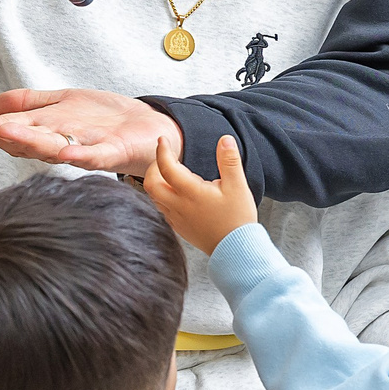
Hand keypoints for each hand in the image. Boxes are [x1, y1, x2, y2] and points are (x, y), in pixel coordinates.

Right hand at [0, 88, 182, 175]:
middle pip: (23, 139)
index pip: (10, 129)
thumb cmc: (109, 120)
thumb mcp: (62, 102)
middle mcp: (60, 143)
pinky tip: (64, 153)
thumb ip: (29, 104)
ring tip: (3, 131)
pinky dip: (78, 156)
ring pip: (50, 148)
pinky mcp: (110, 153)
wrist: (151, 130)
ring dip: (26, 141)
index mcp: (47, 132)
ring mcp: (83, 149)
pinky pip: (92, 157)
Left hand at [144, 133, 259, 254]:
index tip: (163, 140)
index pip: (166, 167)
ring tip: (170, 172)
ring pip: (154, 197)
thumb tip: (225, 140)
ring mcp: (176, 219)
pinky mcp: (179, 228)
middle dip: (153, 167)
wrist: (236, 250)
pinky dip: (162, 195)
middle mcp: (178, 206)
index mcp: (191, 193)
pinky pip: (161, 209)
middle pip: (150, 184)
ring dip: (156, 182)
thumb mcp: (238, 186)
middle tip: (165, 158)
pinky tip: (176, 192)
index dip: (162, 151)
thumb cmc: (237, 219)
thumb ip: (229, 161)